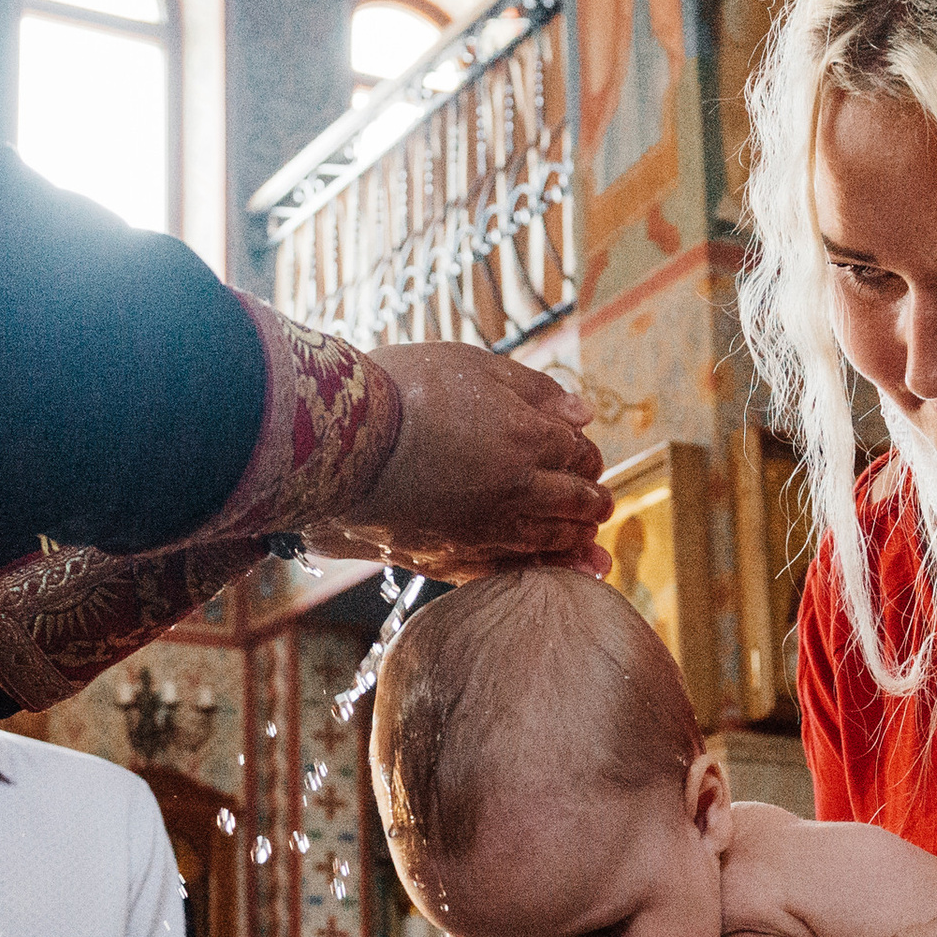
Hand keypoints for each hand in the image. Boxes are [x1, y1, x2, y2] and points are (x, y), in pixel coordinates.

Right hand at [307, 345, 610, 579]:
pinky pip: (512, 571)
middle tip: (599, 501)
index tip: (580, 454)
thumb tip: (586, 414)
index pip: (580, 451)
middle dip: (593, 499)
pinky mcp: (455, 556)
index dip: (585, 453)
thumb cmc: (400, 389)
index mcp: (529, 435)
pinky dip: (542, 571)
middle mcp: (520, 487)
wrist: (337, 440)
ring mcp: (488, 527)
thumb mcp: (474, 366)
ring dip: (578, 538)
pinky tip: (552, 570)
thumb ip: (536, 389)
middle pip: (577, 500)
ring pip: (553, 542)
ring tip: (586, 537)